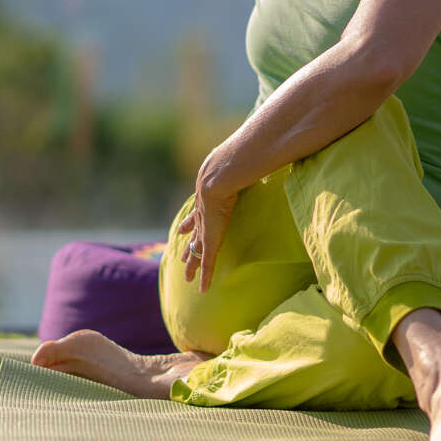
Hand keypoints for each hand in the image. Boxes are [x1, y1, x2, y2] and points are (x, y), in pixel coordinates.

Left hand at [176, 160, 237, 293]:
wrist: (219, 176)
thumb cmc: (232, 168)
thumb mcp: (236, 167)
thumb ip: (246, 163)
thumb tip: (260, 151)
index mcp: (205, 202)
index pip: (195, 217)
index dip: (189, 224)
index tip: (182, 229)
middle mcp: (201, 217)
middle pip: (192, 236)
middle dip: (187, 247)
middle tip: (181, 256)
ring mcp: (205, 229)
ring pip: (196, 252)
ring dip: (192, 265)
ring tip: (186, 276)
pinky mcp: (211, 241)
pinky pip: (207, 263)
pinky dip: (204, 276)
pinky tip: (202, 289)